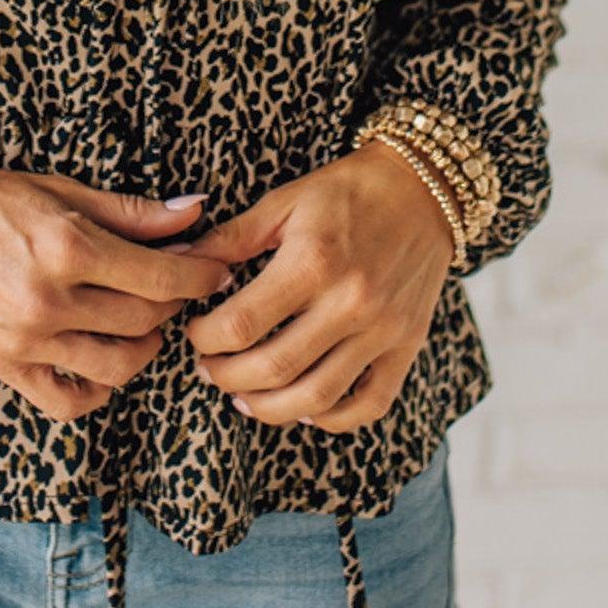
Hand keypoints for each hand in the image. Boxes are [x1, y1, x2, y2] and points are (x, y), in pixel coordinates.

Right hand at [0, 164, 233, 422]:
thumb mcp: (59, 189)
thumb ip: (131, 210)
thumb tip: (195, 211)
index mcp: (67, 248)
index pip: (162, 278)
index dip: (201, 275)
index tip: (217, 270)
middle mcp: (50, 301)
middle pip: (145, 320)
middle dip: (176, 304)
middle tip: (178, 285)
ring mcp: (26, 341)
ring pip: (118, 366)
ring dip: (146, 346)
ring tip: (145, 322)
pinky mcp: (5, 367)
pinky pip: (68, 402)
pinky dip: (97, 390)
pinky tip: (104, 360)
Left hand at [178, 143, 456, 432]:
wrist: (422, 189)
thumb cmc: (347, 191)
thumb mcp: (284, 201)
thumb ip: (232, 238)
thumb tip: (185, 264)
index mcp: (313, 260)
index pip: (243, 323)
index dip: (206, 338)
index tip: (196, 332)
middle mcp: (350, 301)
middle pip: (274, 368)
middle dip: (227, 377)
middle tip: (209, 369)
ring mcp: (382, 329)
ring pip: (316, 397)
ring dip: (269, 408)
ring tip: (243, 396)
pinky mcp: (407, 345)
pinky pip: (370, 404)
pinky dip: (332, 418)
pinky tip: (304, 407)